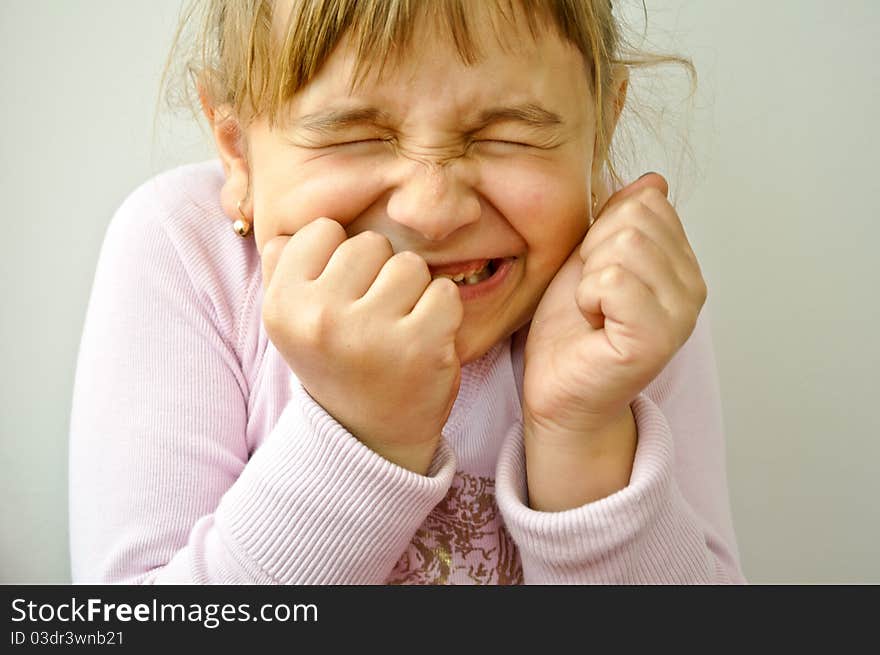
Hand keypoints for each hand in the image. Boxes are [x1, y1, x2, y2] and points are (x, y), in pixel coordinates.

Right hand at [260, 218, 463, 473]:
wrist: (368, 437)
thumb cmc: (335, 363)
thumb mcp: (291, 320)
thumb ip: (284, 267)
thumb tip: (288, 226)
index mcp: (283, 306)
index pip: (323, 230)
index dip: (339, 258)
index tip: (341, 296)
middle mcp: (320, 318)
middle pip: (370, 244)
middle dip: (378, 274)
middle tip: (371, 319)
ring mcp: (371, 333)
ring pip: (410, 264)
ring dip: (413, 292)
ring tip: (396, 329)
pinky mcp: (420, 347)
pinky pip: (445, 292)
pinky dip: (442, 313)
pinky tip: (423, 340)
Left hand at [523, 173, 707, 439]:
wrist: (559, 391)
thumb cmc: (571, 330)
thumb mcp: (591, 258)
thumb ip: (621, 220)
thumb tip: (654, 180)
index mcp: (682, 264)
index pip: (648, 200)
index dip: (603, 229)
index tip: (595, 272)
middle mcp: (693, 288)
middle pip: (636, 218)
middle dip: (594, 251)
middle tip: (592, 295)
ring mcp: (681, 314)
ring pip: (625, 245)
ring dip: (589, 276)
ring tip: (593, 310)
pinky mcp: (657, 338)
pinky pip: (613, 280)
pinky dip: (587, 298)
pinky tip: (594, 324)